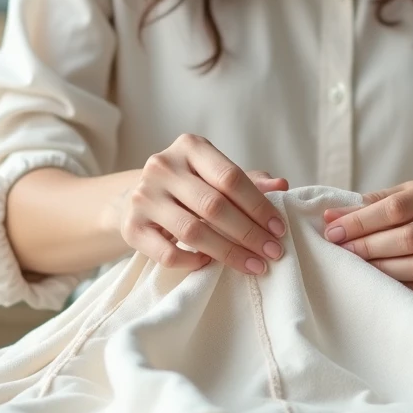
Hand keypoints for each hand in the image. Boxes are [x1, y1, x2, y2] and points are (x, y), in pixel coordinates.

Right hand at [118, 134, 288, 274]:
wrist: (136, 197)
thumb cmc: (189, 186)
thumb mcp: (216, 175)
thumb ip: (248, 181)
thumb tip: (282, 186)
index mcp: (189, 146)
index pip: (230, 177)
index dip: (259, 206)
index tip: (279, 229)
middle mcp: (163, 166)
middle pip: (214, 206)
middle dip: (249, 234)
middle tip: (273, 253)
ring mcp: (143, 196)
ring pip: (192, 231)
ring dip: (228, 253)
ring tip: (253, 265)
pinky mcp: (131, 227)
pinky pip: (167, 253)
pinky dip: (192, 262)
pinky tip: (209, 263)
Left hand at [322, 172, 412, 297]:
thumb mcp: (411, 193)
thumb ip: (373, 203)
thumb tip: (331, 217)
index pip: (397, 207)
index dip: (362, 222)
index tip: (334, 231)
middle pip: (409, 238)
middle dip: (369, 247)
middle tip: (342, 252)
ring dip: (384, 271)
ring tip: (360, 269)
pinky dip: (404, 288)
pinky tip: (383, 284)